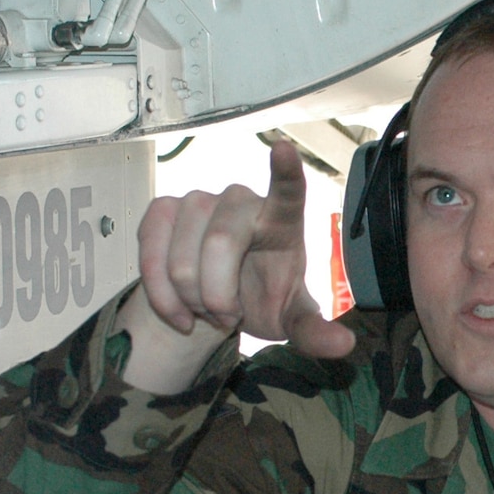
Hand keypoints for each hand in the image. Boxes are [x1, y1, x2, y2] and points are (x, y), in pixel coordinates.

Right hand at [120, 141, 353, 392]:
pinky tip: (177, 309)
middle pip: (220, 243)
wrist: (217, 304)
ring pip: (181, 258)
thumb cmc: (264, 299)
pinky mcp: (162, 210)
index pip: (288, 191)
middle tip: (228, 317)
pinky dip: (160, 296)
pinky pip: (150, 256)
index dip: (284, 171)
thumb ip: (314, 332)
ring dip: (190, 299)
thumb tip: (344, 345)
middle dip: (218, 296)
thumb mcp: (292, 321)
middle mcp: (241, 200)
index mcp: (282, 220)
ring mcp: (198, 200)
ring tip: (205, 307)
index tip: (282, 147)